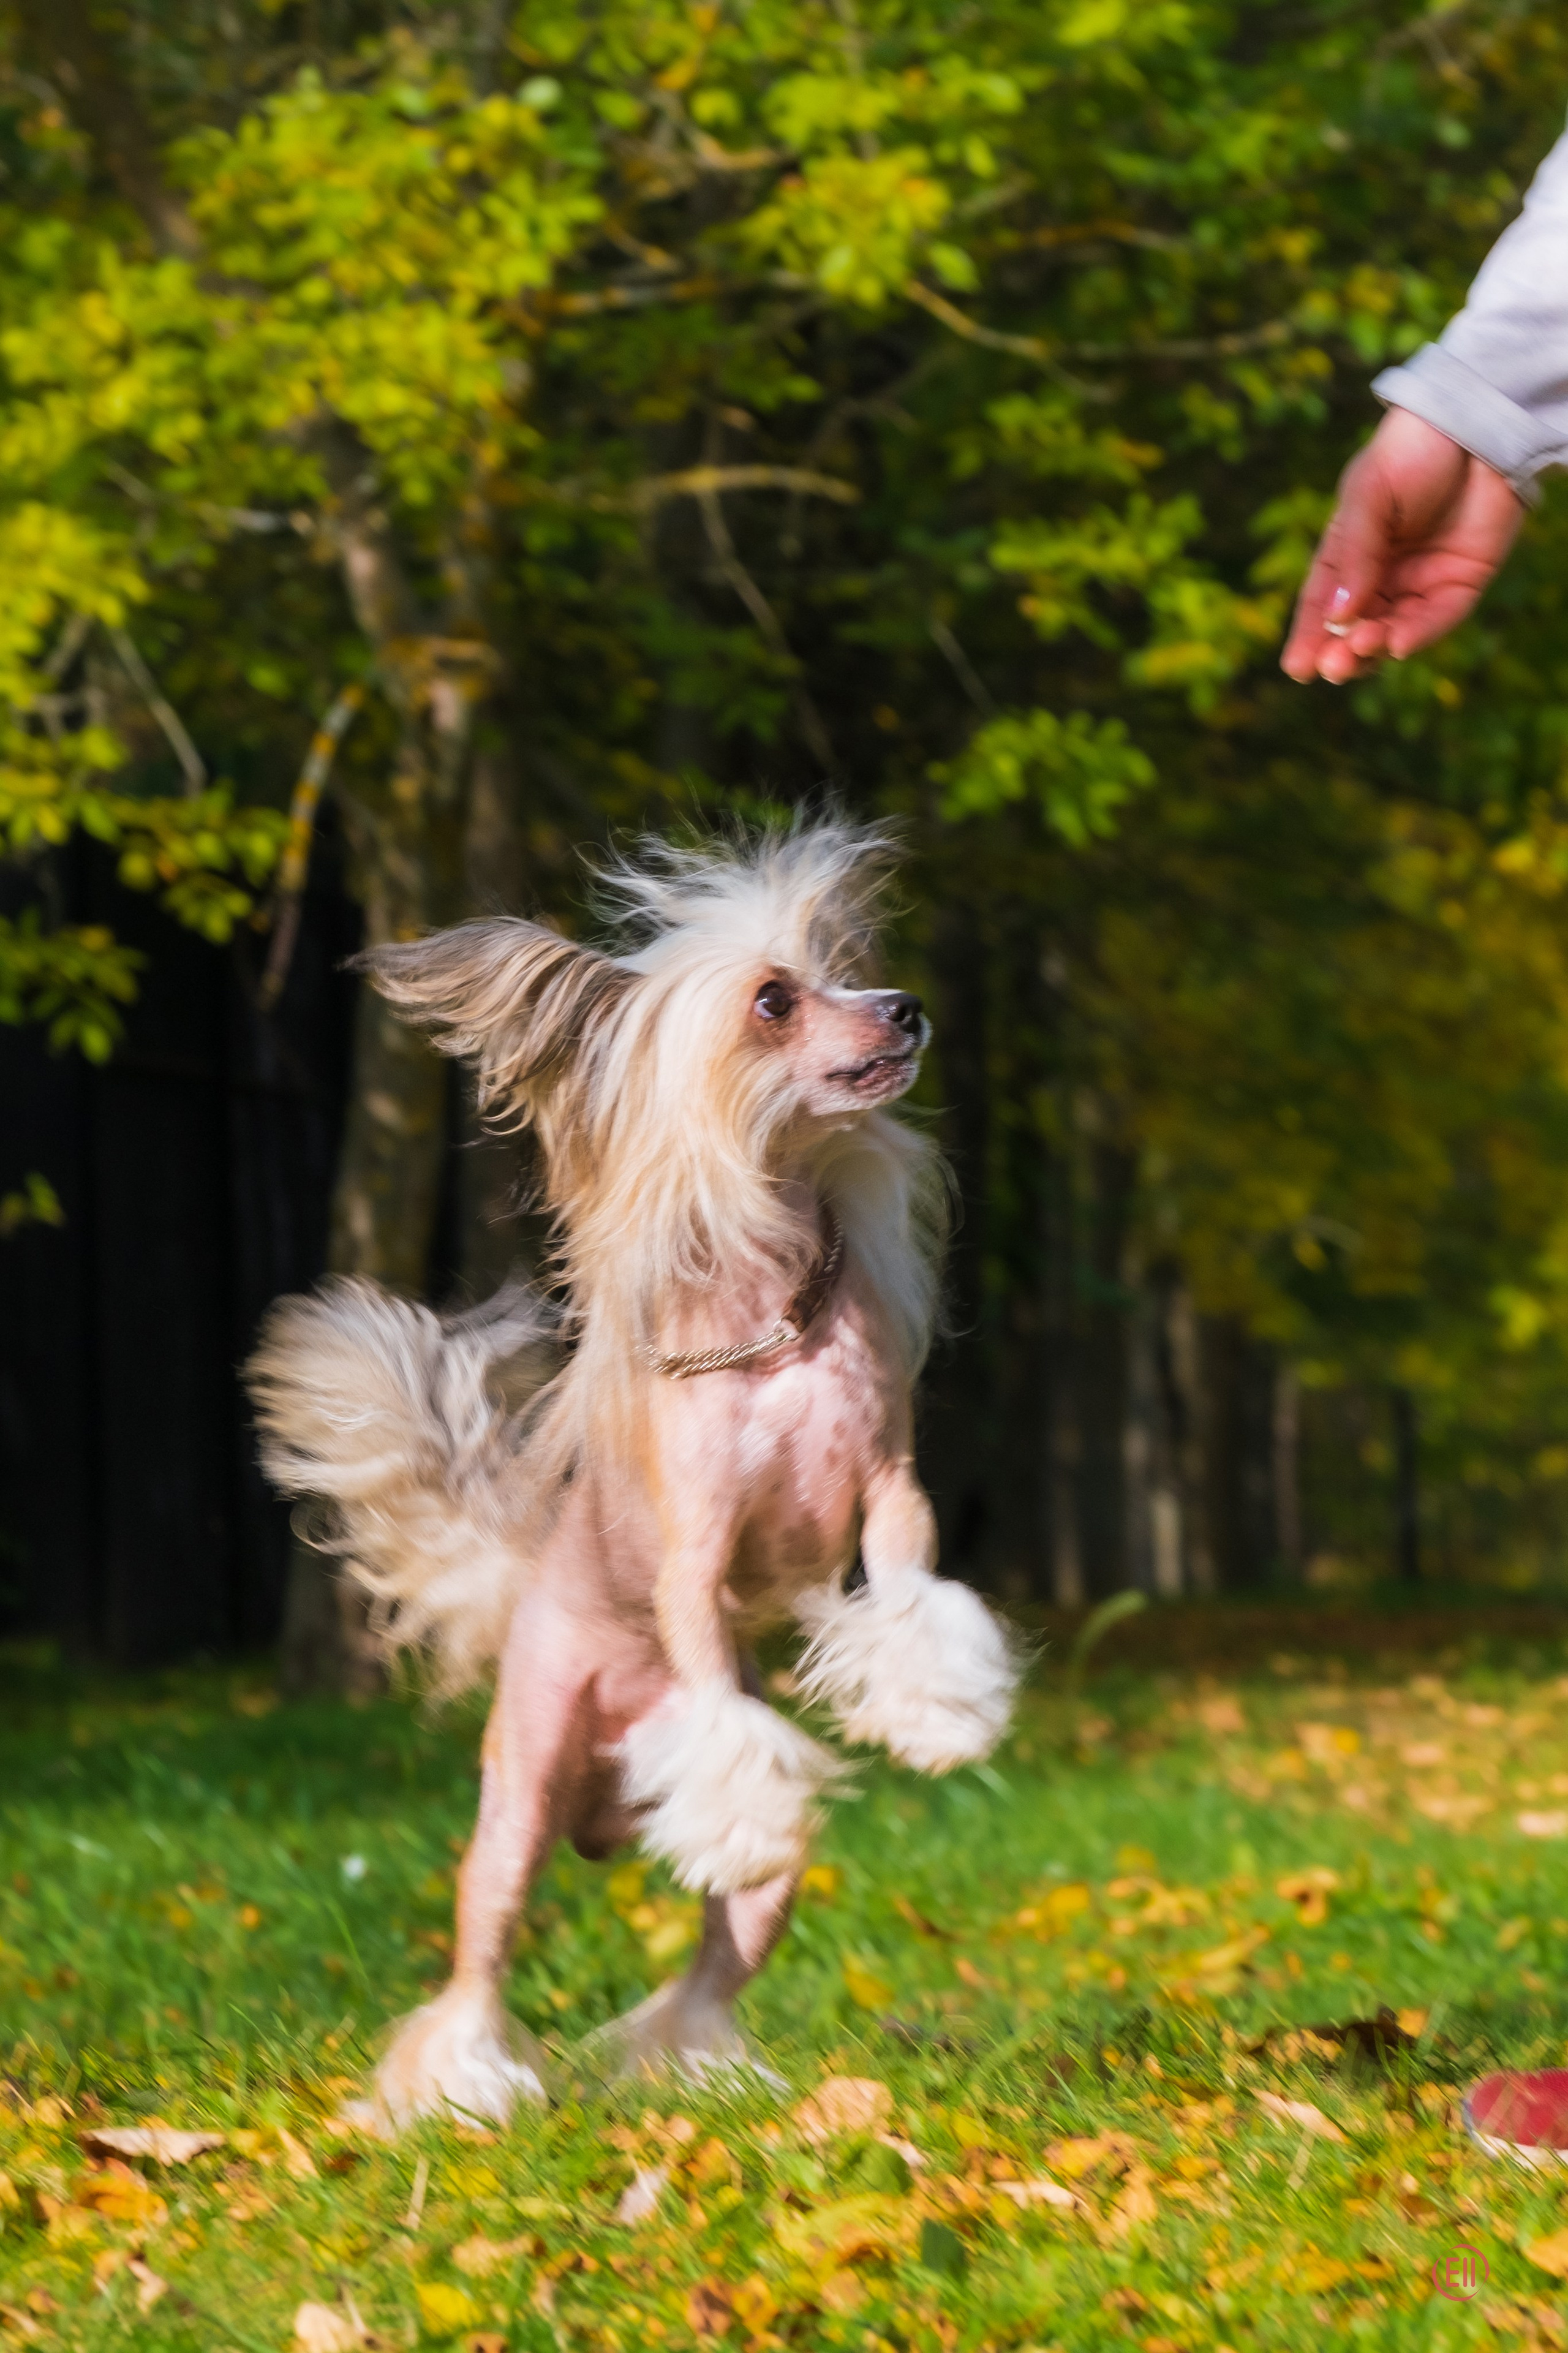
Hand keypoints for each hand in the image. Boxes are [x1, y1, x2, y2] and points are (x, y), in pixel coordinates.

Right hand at [1281, 406, 1523, 683]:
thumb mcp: (1369, 495)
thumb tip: (1339, 616)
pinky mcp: (1462, 583)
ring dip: (1375, 647)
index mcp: (1350, 552)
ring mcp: (1422, 580)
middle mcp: (1383, 574)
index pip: (1323, 604)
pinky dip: (1416, 635)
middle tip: (1331, 667)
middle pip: (1356, 627)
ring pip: (1393, 630)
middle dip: (1342, 651)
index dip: (1310, 637)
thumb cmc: (1411, 451)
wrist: (1475, 425)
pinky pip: (1436, 619)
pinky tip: (1396, 645)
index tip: (1297, 668)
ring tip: (1360, 649)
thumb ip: (1354, 553)